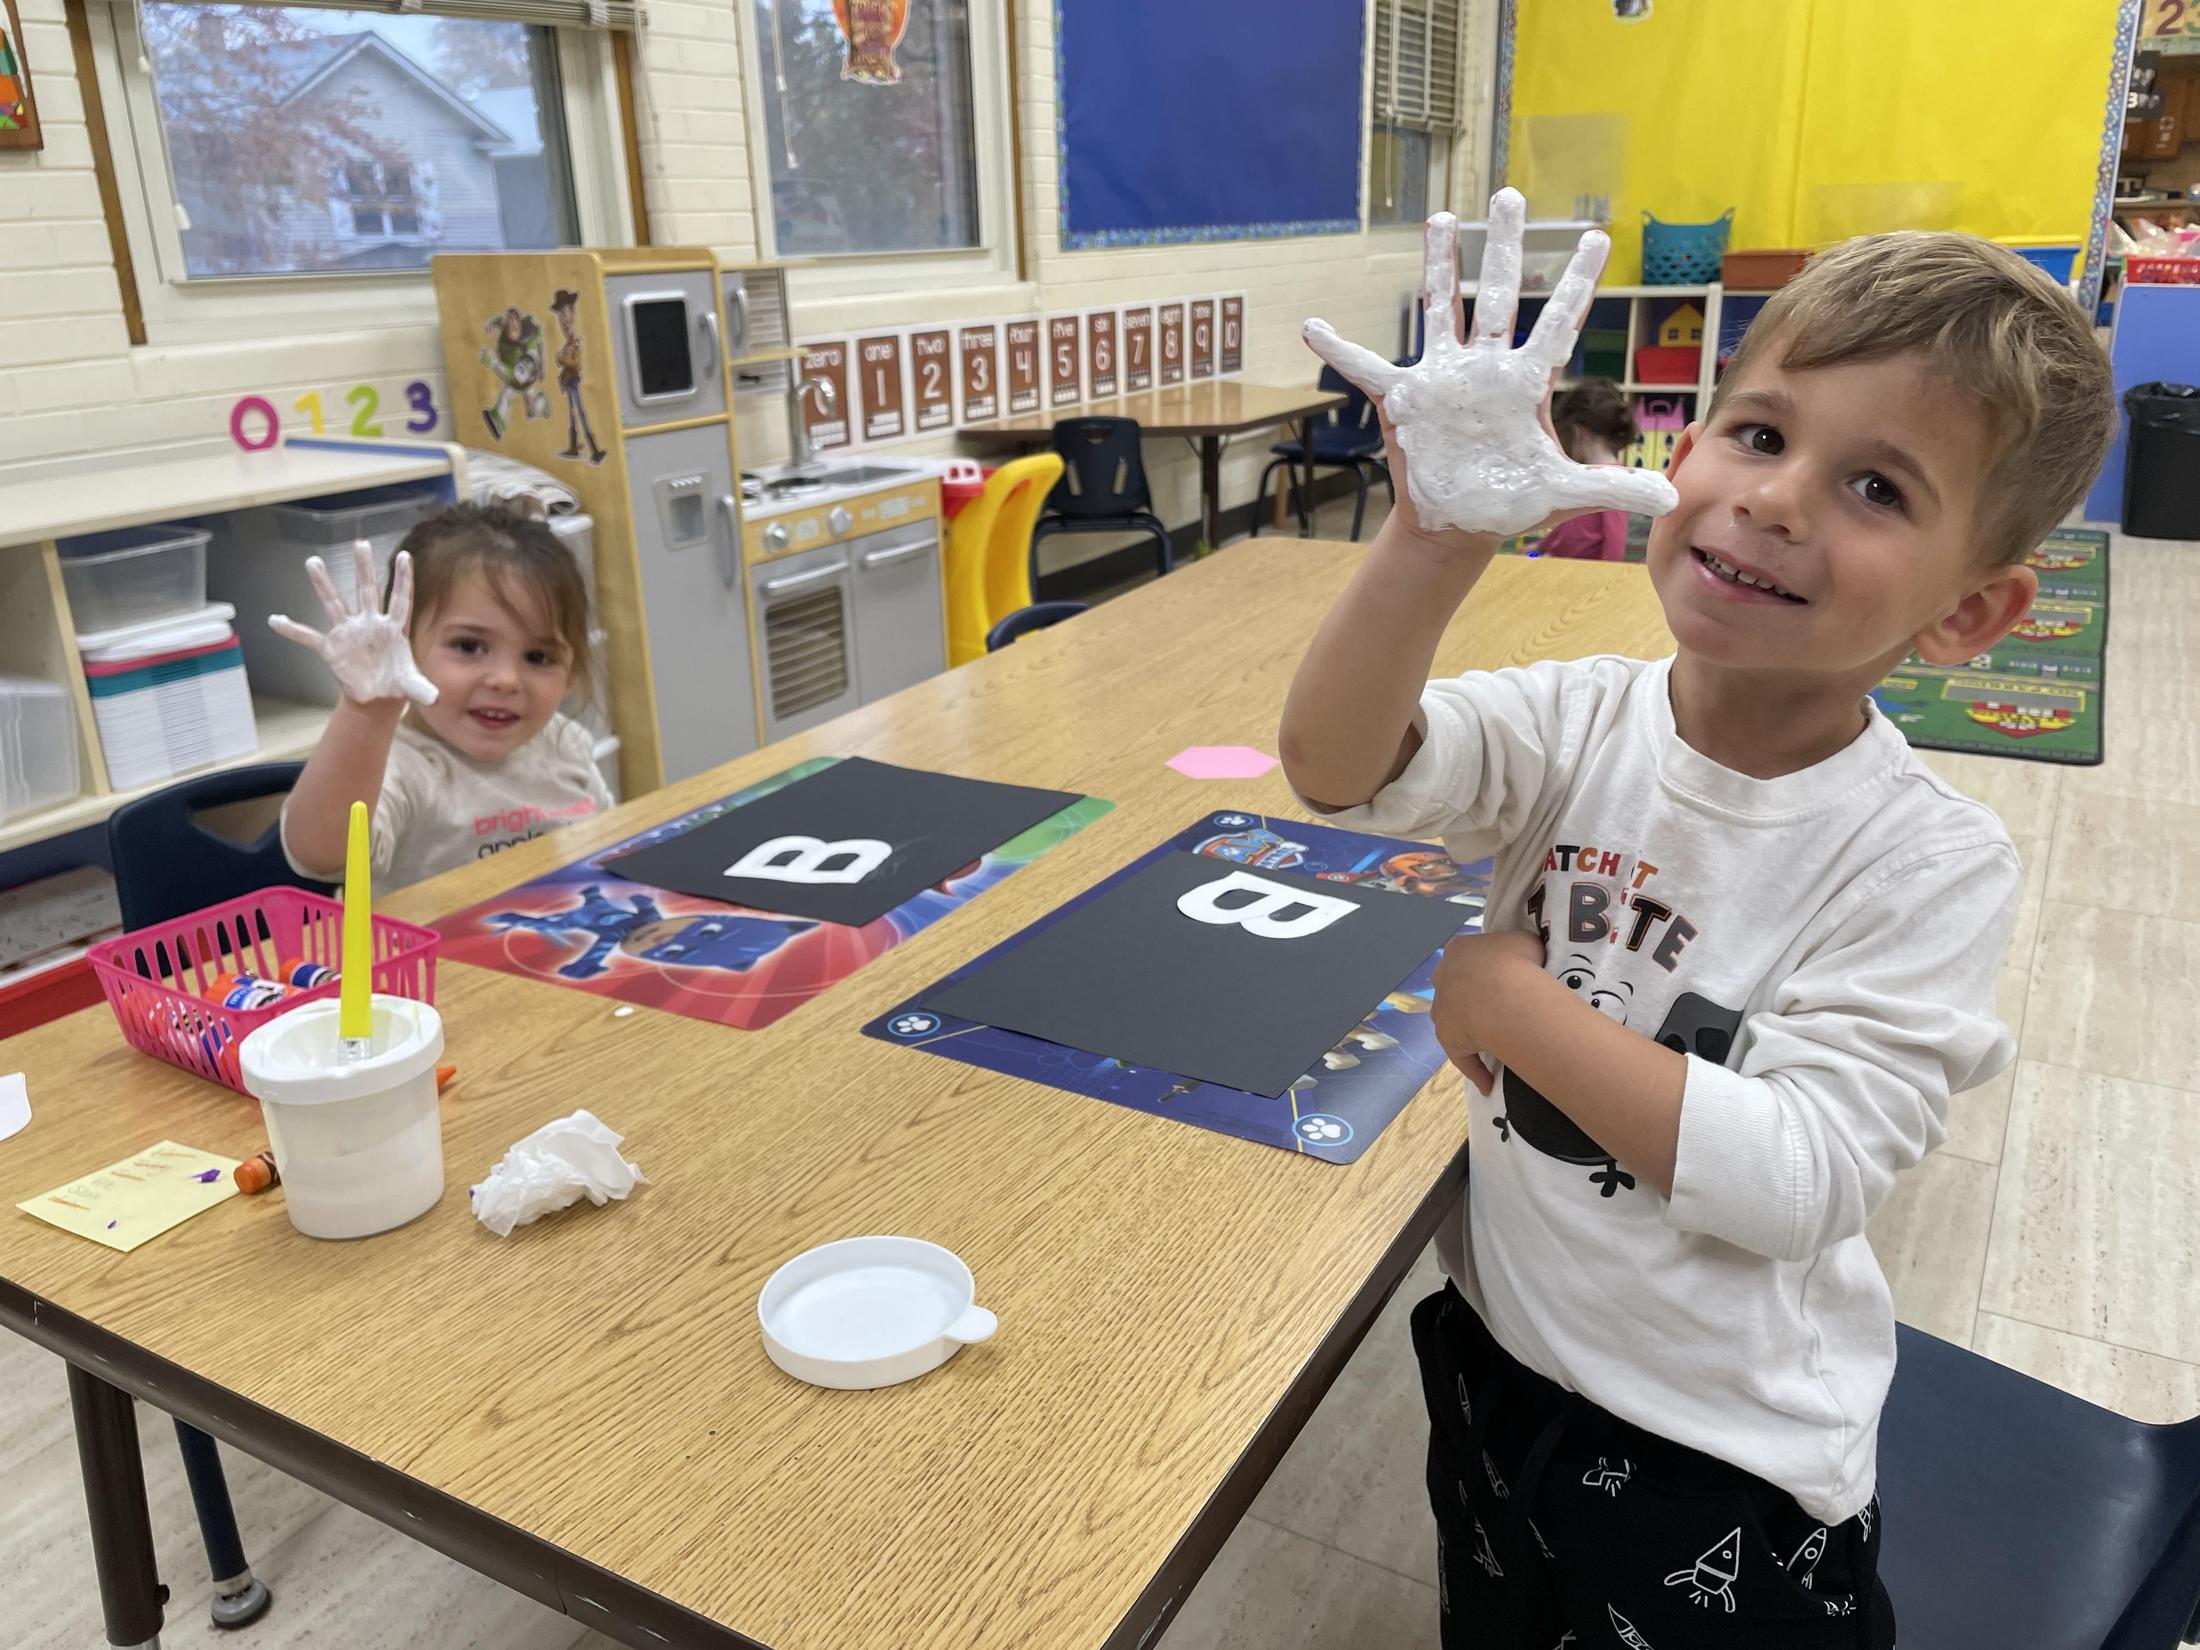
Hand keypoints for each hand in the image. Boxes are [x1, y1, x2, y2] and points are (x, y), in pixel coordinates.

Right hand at [268, 542, 437, 706]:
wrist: (377, 695)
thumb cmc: (396, 682)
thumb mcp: (410, 685)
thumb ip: (420, 687)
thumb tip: (433, 698)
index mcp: (393, 628)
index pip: (400, 600)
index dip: (402, 579)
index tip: (405, 555)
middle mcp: (369, 624)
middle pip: (367, 591)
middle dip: (364, 568)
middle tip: (360, 543)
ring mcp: (349, 633)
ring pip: (335, 603)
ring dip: (324, 584)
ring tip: (313, 561)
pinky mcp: (332, 648)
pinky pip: (309, 637)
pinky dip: (293, 630)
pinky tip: (276, 620)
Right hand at [1303, 188, 1678, 538]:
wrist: (1457, 524)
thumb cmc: (1509, 501)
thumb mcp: (1563, 494)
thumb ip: (1614, 489)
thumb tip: (1673, 502)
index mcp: (1526, 382)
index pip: (1559, 321)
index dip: (1577, 281)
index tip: (1596, 235)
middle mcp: (1486, 367)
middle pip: (1500, 295)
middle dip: (1506, 247)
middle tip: (1510, 196)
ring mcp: (1444, 377)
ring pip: (1443, 308)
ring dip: (1440, 266)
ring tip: (1440, 219)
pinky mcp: (1405, 400)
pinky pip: (1366, 369)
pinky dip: (1339, 350)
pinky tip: (1313, 326)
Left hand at [1431, 927, 1548, 1093]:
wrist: (1503, 994)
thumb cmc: (1517, 962)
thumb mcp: (1525, 941)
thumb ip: (1517, 948)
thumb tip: (1521, 957)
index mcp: (1460, 950)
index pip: (1465, 958)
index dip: (1482, 968)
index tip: (1500, 977)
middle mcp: (1444, 978)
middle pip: (1453, 987)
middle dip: (1468, 996)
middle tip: (1496, 1007)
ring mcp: (1442, 1009)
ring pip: (1451, 1019)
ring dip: (1466, 1028)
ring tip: (1491, 1039)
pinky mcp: (1447, 1039)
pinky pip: (1462, 1057)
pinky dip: (1476, 1069)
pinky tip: (1488, 1083)